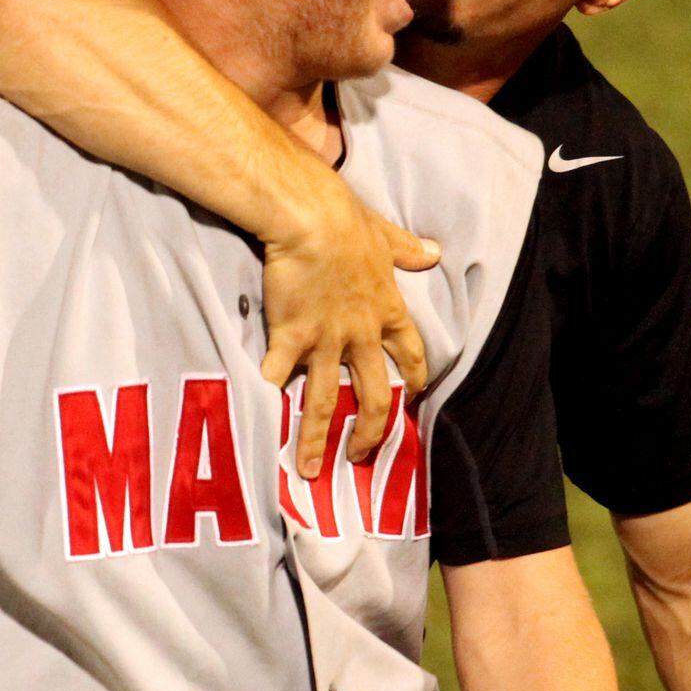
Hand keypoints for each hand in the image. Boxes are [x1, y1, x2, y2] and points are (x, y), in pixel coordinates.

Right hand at [258, 168, 440, 477]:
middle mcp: (360, 335)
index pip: (411, 353)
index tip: (415, 396)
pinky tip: (257, 421)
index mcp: (386, 310)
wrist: (310, 219)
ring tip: (310, 470)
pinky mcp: (291, 337)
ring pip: (324, 402)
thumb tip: (433, 250)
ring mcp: (326, 341)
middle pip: (374, 396)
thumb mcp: (385, 234)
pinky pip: (277, 375)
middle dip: (369, 432)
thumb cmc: (347, 221)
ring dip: (316, 440)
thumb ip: (407, 249)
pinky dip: (265, 397)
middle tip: (360, 456)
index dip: (416, 377)